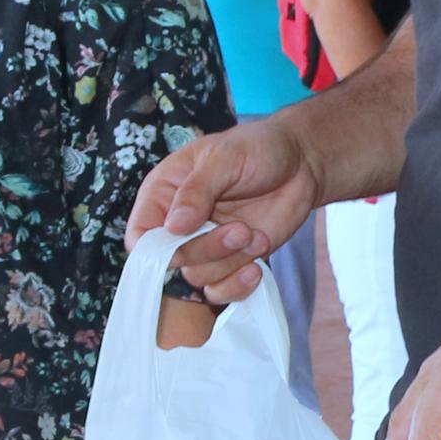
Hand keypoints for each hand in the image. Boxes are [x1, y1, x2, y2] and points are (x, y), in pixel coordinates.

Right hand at [128, 118, 322, 301]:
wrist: (301, 162)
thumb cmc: (257, 148)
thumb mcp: (224, 158)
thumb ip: (196, 191)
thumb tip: (172, 228)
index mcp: (164, 194)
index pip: (140, 236)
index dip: (154, 248)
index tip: (184, 237)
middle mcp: (179, 225)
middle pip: (171, 261)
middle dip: (207, 250)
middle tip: (241, 229)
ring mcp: (206, 245)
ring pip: (198, 277)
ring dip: (230, 263)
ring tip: (256, 236)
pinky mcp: (232, 261)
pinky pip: (221, 291)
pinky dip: (238, 286)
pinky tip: (257, 267)